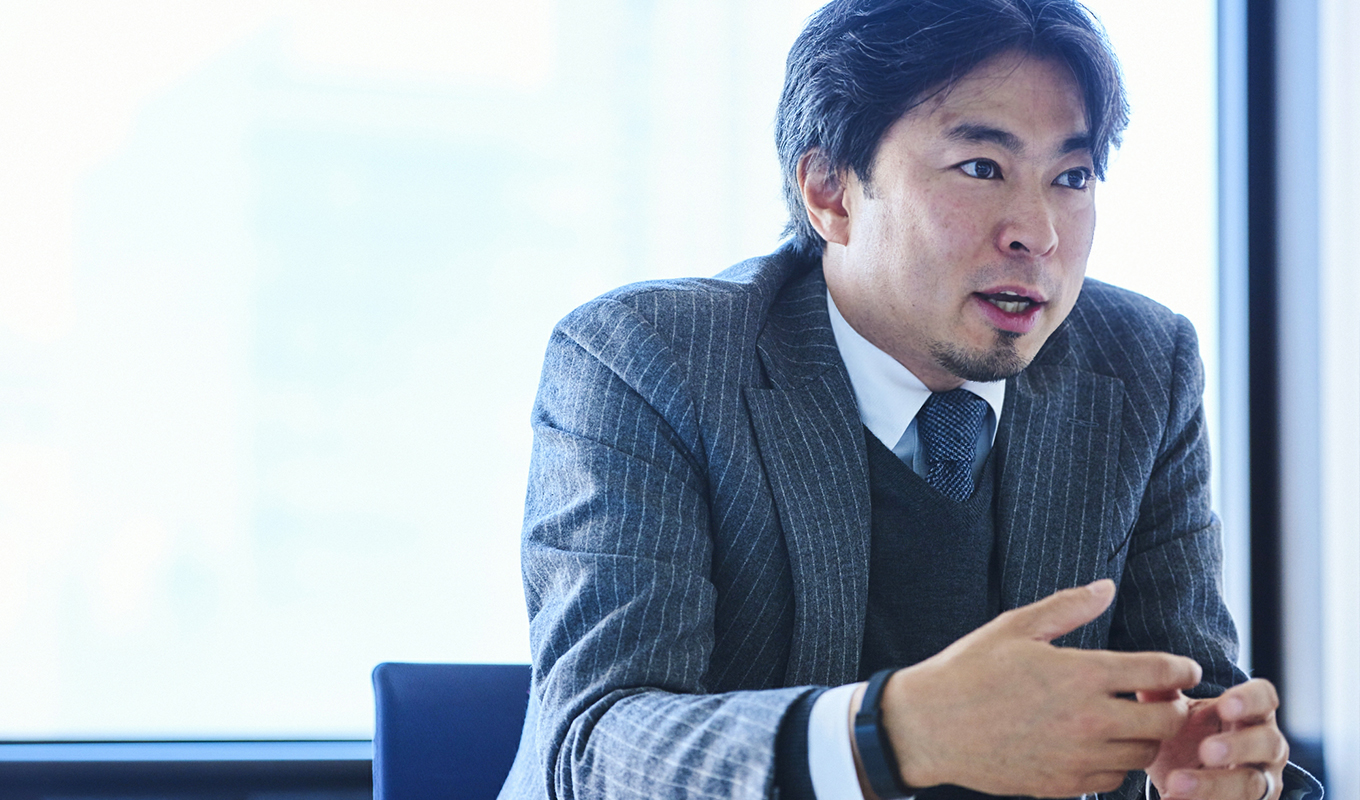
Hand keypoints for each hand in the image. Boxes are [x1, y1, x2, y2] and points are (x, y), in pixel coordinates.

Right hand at [860, 580, 1202, 797]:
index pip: (1160, 672)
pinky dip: (1117, 762)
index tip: (1185, 668)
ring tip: (1128, 719)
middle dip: (1174, 706)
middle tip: (1160, 696)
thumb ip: (1068, 607)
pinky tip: (1098, 743)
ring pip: (1144, 753)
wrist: (930, 727)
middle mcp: (1088, 719)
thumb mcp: (1015, 627)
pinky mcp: (1064, 784)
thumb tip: (1107, 588)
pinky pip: (1115, 779)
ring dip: (1146, 735)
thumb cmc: (969, 671)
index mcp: (1081, 673)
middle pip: (1167, 720)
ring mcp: (1078, 756)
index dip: (1183, 669)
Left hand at [1140, 679, 1287, 799]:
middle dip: (1238, 747)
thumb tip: (1146, 678)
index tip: (1224, 705)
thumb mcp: (1179, 716)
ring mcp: (1263, 781)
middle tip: (1206, 751)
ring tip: (1176, 784)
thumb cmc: (1189, 738)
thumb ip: (1165, 696)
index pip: (1265, 697)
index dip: (1250, 700)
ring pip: (1251, 784)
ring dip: (1214, 786)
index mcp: (1251, 713)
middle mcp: (1266, 747)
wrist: (1186, 780)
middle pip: (1268, 743)